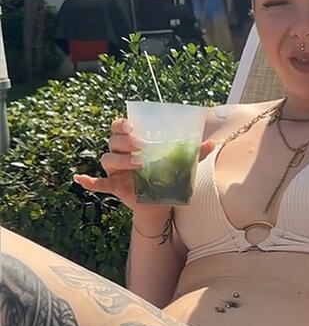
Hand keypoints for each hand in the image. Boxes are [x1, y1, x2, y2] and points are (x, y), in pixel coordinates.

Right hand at [73, 118, 214, 217]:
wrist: (161, 202)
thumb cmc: (167, 176)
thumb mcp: (181, 164)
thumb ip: (193, 153)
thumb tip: (212, 144)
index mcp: (134, 143)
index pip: (120, 127)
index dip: (122, 124)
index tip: (132, 125)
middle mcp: (121, 153)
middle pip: (113, 142)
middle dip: (125, 142)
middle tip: (141, 145)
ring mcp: (115, 170)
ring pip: (107, 159)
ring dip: (120, 160)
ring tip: (138, 164)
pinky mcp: (114, 186)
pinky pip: (98, 183)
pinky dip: (88, 181)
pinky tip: (80, 178)